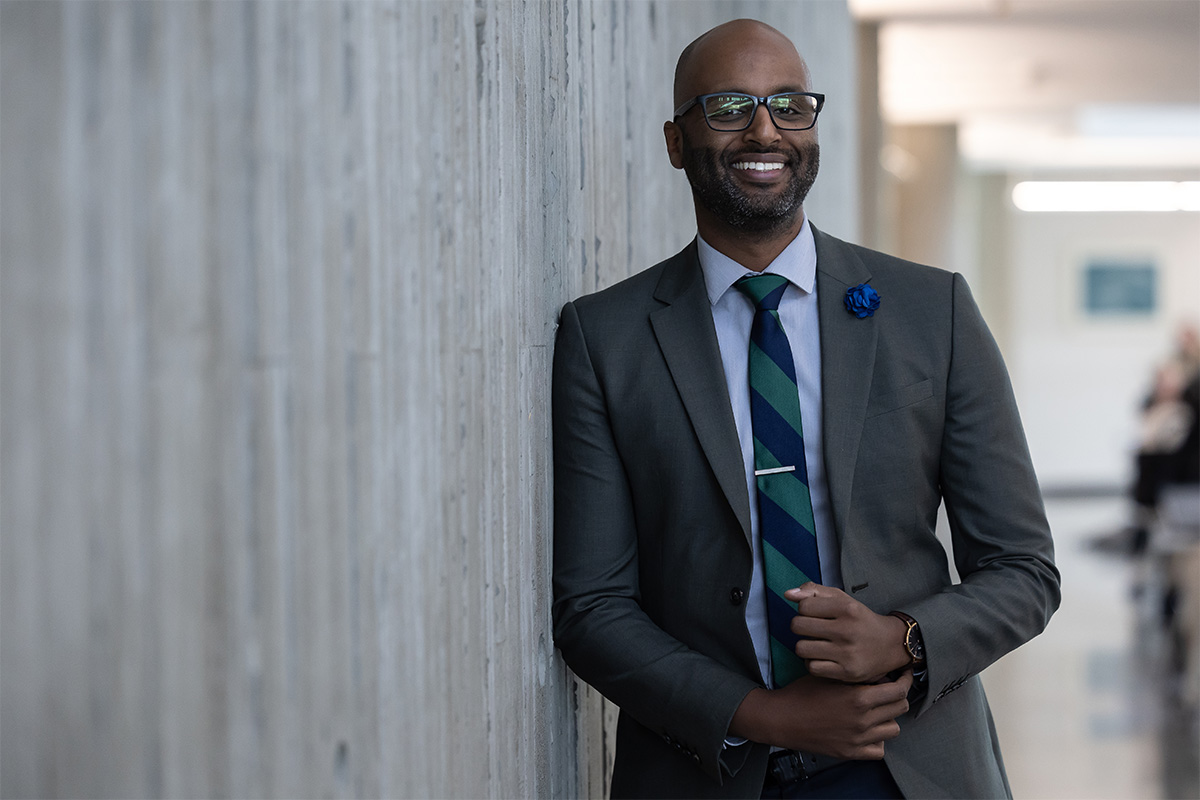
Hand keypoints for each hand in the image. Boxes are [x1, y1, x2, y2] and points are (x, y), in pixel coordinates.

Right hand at [730, 671, 912, 758]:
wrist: (782, 718)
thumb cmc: (802, 693)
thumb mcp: (830, 675)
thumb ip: (857, 675)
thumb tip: (880, 676)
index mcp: (859, 697)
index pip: (899, 690)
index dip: (905, 679)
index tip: (903, 675)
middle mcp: (863, 720)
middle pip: (900, 709)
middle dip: (898, 696)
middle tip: (889, 690)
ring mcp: (858, 739)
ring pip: (893, 729)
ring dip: (888, 718)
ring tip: (876, 710)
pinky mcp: (851, 753)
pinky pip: (879, 750)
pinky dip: (878, 740)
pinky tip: (867, 730)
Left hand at [785, 583, 910, 683]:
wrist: (891, 645)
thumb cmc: (860, 620)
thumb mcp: (842, 599)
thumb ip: (814, 591)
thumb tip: (788, 594)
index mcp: (847, 608)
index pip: (803, 606)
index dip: (804, 610)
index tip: (815, 615)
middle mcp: (847, 630)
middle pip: (798, 626)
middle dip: (801, 627)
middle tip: (812, 630)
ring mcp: (847, 653)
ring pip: (801, 648)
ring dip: (805, 646)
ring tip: (816, 644)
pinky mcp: (847, 672)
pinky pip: (812, 667)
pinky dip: (813, 663)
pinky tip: (823, 658)